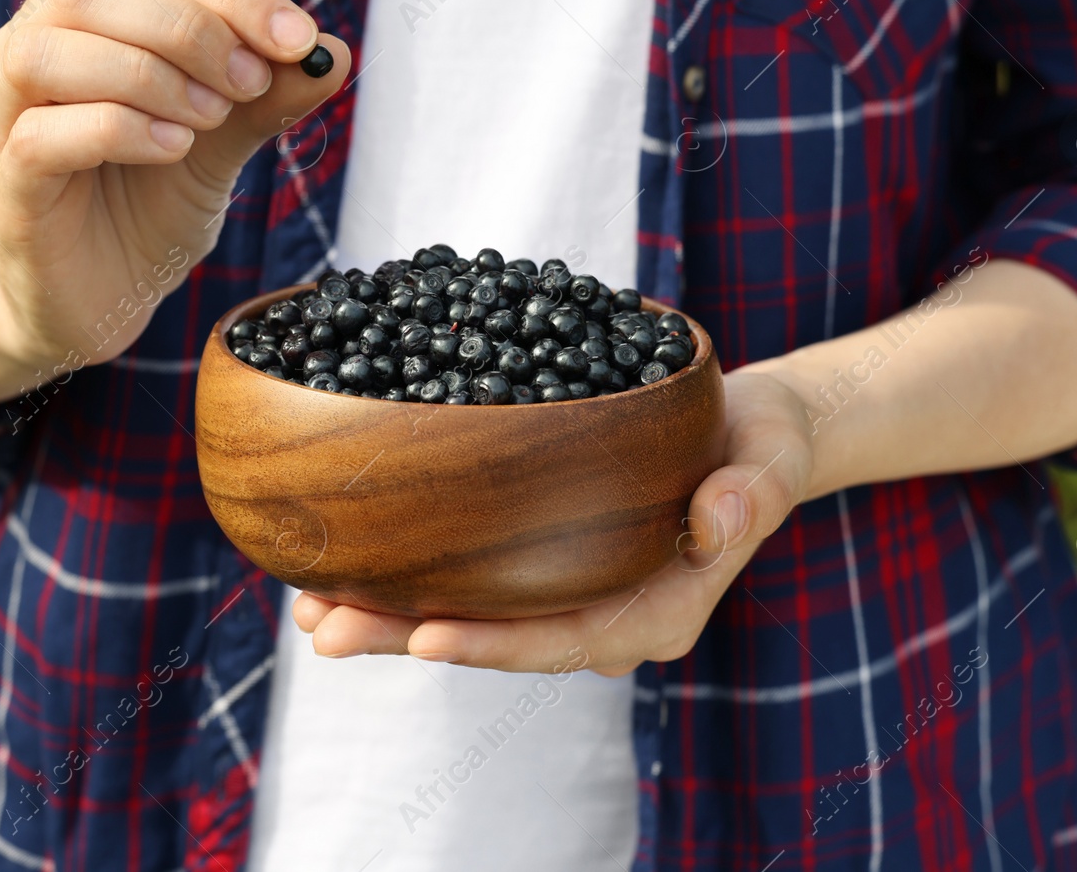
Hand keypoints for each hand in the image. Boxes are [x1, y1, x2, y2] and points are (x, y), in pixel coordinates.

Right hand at [0, 0, 351, 367]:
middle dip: (189, 27)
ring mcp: (9, 117)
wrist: (103, 296)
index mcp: (94, 22)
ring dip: (147, 75)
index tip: (298, 38)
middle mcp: (36, 51)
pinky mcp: (10, 186)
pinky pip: (43, 134)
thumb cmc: (149, 205)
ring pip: (46, 52)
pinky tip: (173, 148)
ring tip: (210, 118)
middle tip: (249, 82)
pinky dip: (118, 130)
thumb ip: (267, 97)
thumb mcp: (223, 144)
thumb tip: (334, 51)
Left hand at [291, 369, 816, 675]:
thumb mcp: (770, 462)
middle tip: (322, 629)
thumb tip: (715, 521)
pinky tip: (343, 559)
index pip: (568, 640)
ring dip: (386, 612)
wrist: (748, 432)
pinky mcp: (542, 558)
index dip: (496, 643)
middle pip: (497, 637)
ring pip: (470, 612)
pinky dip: (409, 570)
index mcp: (658, 612)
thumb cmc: (763, 447)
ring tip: (307, 602)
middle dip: (406, 636)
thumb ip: (749, 494)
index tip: (423, 638)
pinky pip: (471, 576)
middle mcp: (602, 617)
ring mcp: (569, 591)